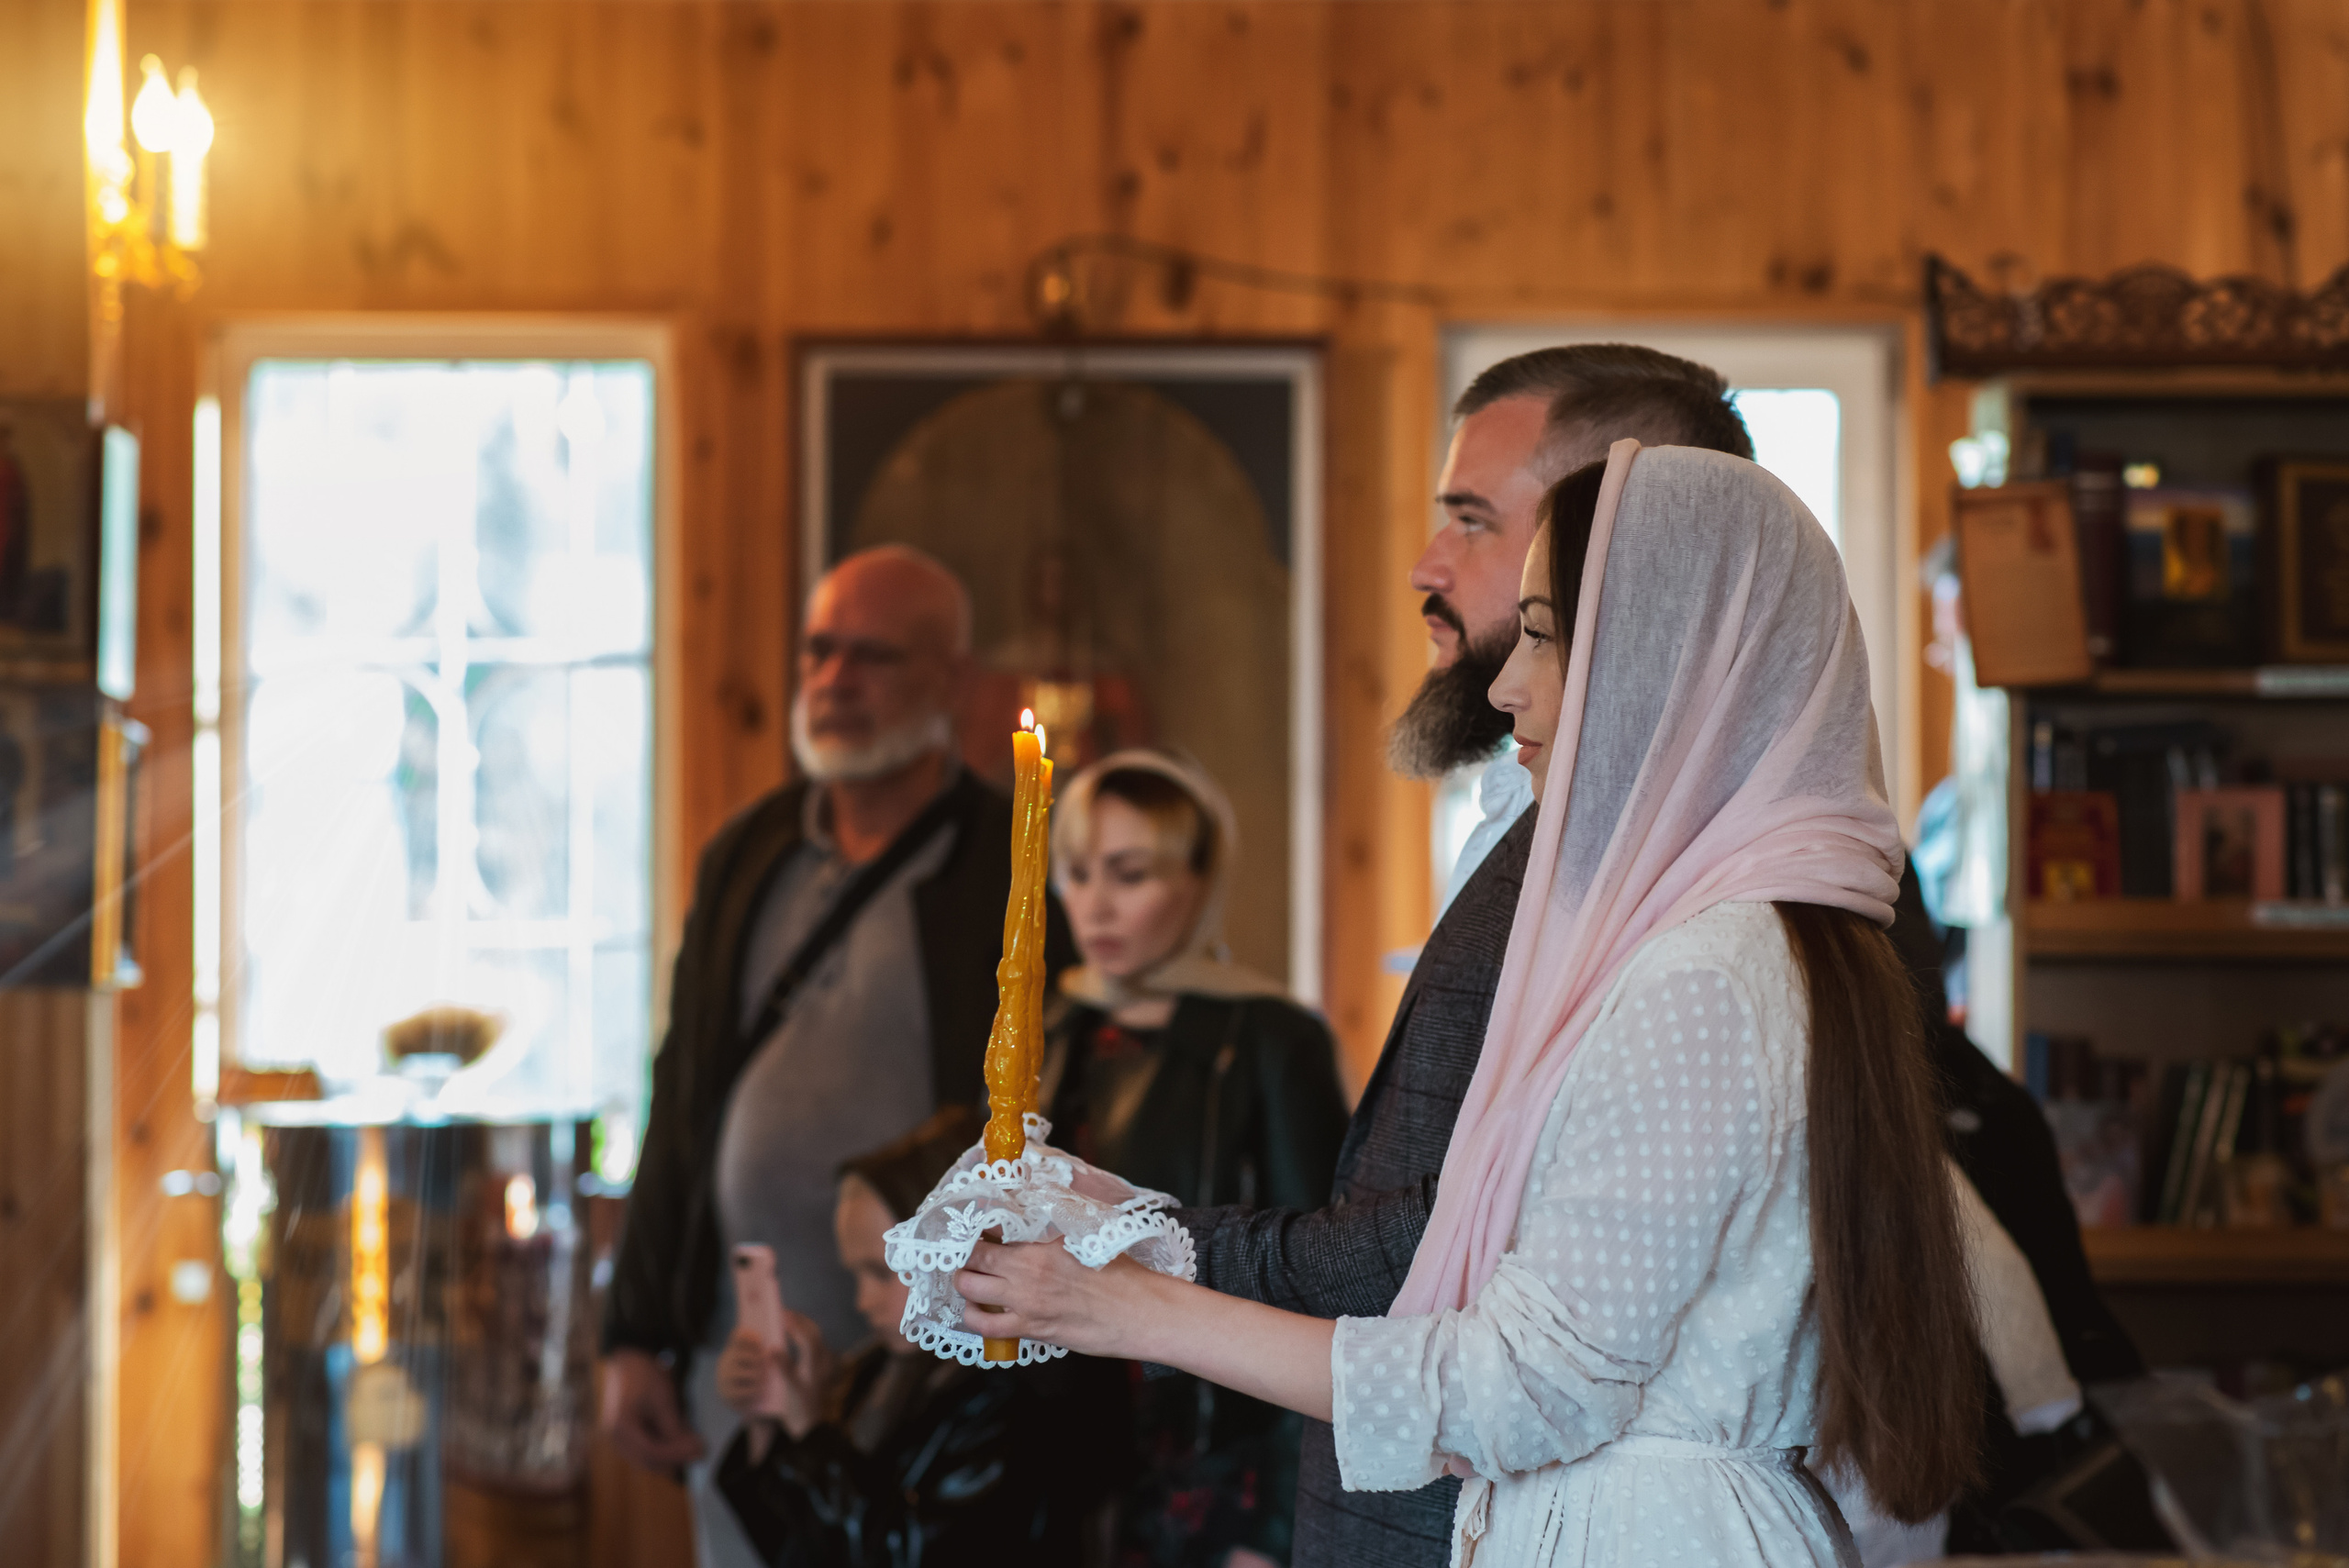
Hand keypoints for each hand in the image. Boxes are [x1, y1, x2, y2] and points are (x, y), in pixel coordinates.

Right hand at [600, 1348, 706, 1470]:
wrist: (630, 1358)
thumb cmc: (645, 1375)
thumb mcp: (663, 1399)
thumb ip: (675, 1428)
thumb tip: (695, 1451)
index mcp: (622, 1428)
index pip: (651, 1452)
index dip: (677, 1454)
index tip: (699, 1451)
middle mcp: (616, 1438)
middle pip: (649, 1461)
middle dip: (676, 1458)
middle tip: (701, 1450)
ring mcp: (619, 1438)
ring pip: (648, 1458)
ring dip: (671, 1454)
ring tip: (694, 1442)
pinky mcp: (627, 1435)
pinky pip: (647, 1448)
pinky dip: (665, 1446)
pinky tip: (682, 1436)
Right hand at [716, 1316, 833, 1441]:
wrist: (811, 1428)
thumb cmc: (799, 1410)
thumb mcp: (791, 1391)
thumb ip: (784, 1369)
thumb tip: (774, 1349)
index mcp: (815, 1368)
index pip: (809, 1340)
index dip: (796, 1326)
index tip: (783, 1315)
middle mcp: (822, 1363)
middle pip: (815, 1334)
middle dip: (800, 1321)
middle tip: (784, 1312)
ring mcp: (823, 1365)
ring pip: (816, 1338)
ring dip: (803, 1326)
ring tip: (787, 1320)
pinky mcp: (821, 1369)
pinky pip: (815, 1345)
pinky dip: (805, 1335)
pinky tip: (794, 1336)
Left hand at [954, 1240, 1164, 1360]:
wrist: (1139, 1312)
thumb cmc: (1122, 1273)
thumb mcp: (1089, 1235)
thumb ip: (1058, 1226)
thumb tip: (1038, 1214)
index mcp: (1042, 1243)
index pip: (993, 1231)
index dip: (978, 1232)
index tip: (976, 1233)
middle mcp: (1027, 1271)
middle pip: (973, 1260)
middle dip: (965, 1257)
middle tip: (968, 1256)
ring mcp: (1026, 1302)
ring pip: (971, 1291)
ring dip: (965, 1285)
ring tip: (970, 1282)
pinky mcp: (1031, 1329)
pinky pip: (987, 1327)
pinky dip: (975, 1319)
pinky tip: (979, 1312)